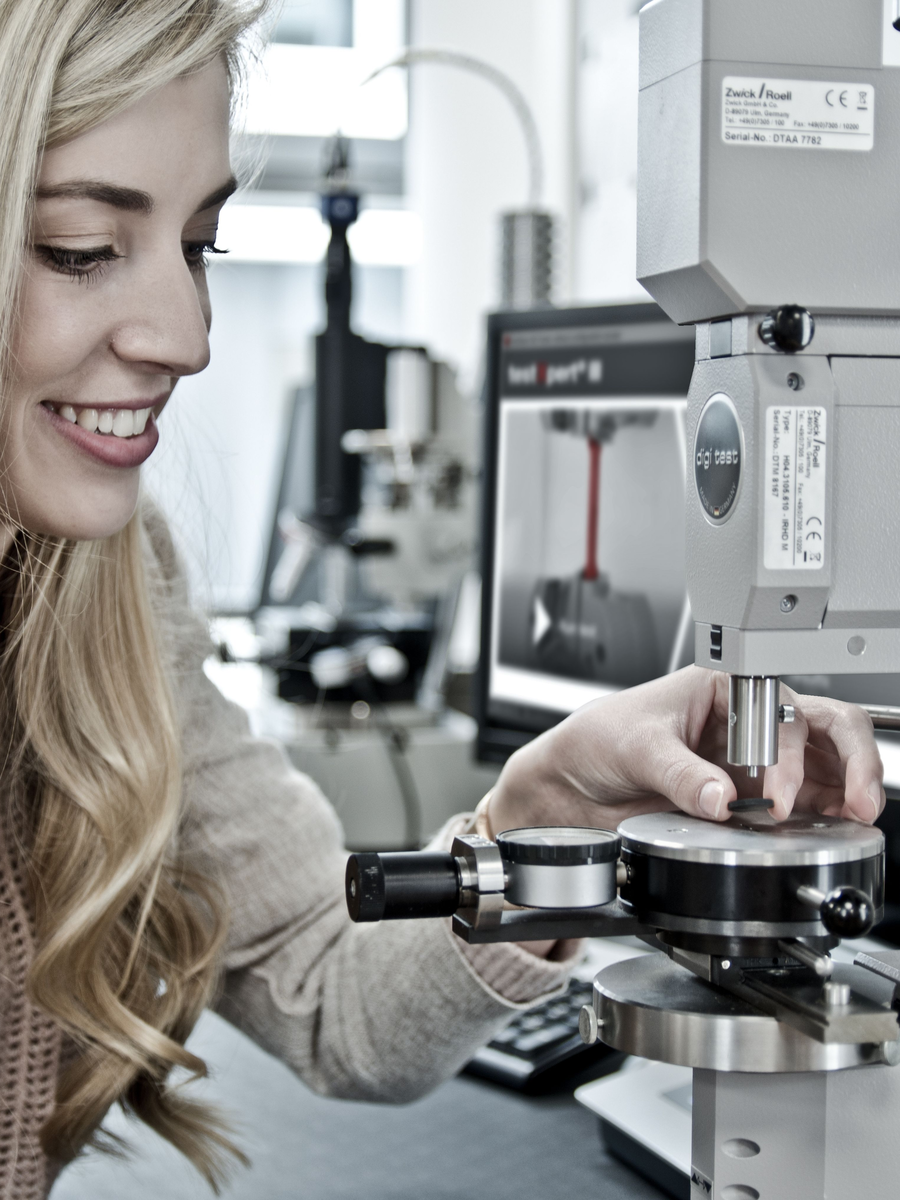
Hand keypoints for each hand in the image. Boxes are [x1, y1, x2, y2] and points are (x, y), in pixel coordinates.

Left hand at [489, 666, 884, 833]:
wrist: (572, 782)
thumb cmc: (598, 740)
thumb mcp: (635, 747)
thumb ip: (679, 773)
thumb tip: (720, 798)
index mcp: (722, 688)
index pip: (780, 708)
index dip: (789, 750)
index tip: (775, 792)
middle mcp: (745, 722)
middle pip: (822, 728)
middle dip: (851, 760)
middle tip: (858, 800)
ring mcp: (750, 760)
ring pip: (823, 765)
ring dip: (843, 790)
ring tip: (851, 818)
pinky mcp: (746, 798)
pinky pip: (801, 803)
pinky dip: (821, 816)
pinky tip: (826, 828)